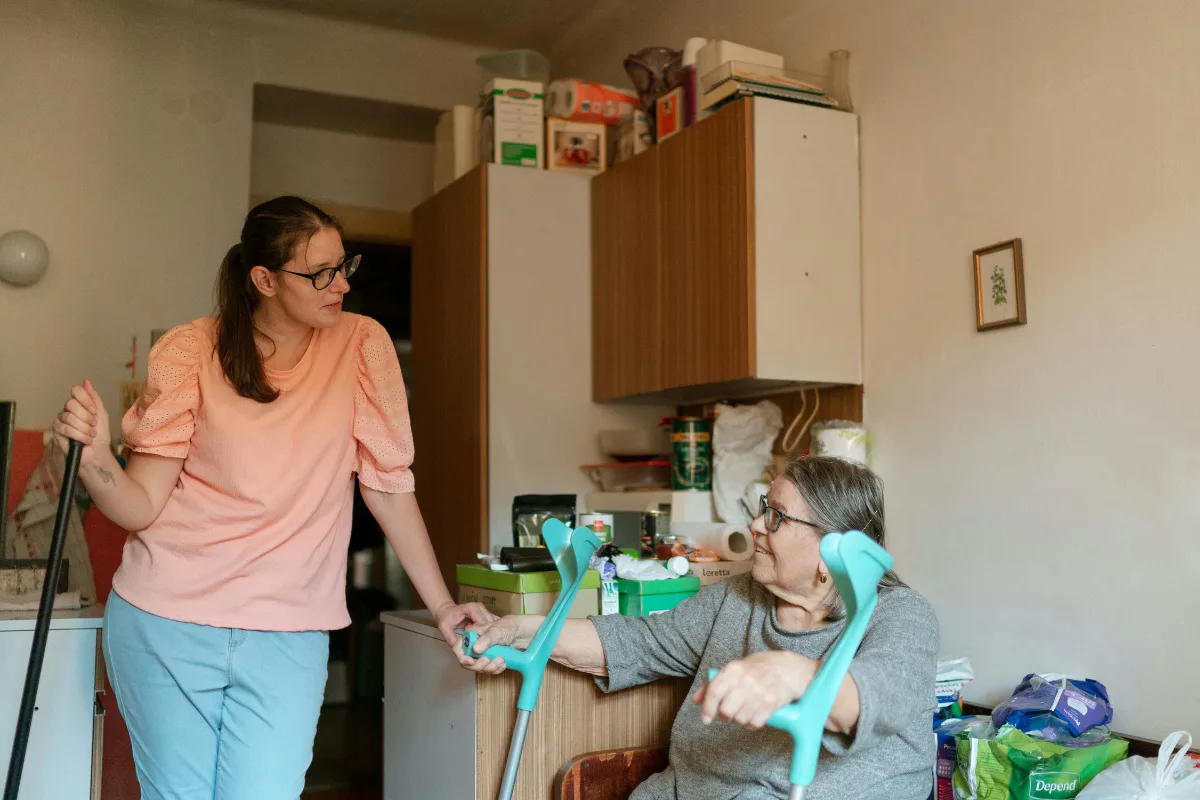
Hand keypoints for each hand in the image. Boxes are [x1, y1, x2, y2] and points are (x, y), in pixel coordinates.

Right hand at [51, 380, 110, 466]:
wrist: (97, 454)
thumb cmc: (100, 435)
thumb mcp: (102, 415)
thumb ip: (94, 398)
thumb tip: (86, 381)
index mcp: (79, 404)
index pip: (76, 391)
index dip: (85, 399)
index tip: (94, 411)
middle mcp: (68, 409)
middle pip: (71, 403)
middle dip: (86, 416)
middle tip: (94, 425)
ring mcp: (61, 420)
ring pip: (69, 417)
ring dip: (85, 428)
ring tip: (91, 435)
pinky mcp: (57, 431)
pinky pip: (66, 428)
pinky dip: (80, 435)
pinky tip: (86, 440)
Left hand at [432, 600, 494, 652]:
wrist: (446, 610)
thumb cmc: (445, 618)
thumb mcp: (445, 629)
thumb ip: (453, 640)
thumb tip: (462, 654)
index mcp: (471, 608)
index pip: (483, 623)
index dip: (481, 635)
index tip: (476, 644)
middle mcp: (480, 607)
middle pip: (490, 624)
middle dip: (486, 636)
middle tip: (481, 647)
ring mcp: (484, 610)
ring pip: (493, 624)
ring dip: (489, 635)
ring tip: (483, 644)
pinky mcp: (486, 614)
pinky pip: (492, 624)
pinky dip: (490, 633)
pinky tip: (486, 640)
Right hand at [455, 615, 530, 673]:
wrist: (526, 632)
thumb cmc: (510, 626)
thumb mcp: (497, 630)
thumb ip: (486, 639)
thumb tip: (475, 649)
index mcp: (473, 635)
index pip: (459, 647)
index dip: (461, 656)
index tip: (470, 661)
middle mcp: (477, 645)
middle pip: (468, 661)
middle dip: (477, 665)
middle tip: (488, 661)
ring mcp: (485, 654)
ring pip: (479, 668)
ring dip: (489, 667)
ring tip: (501, 660)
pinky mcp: (494, 660)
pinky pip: (490, 670)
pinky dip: (496, 669)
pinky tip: (504, 664)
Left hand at [694, 651, 816, 728]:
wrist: (788, 668)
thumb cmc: (758, 669)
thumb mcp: (734, 669)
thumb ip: (713, 684)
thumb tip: (696, 700)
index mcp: (733, 669)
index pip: (714, 691)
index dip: (707, 708)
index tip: (705, 719)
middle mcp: (745, 680)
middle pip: (726, 710)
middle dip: (725, 715)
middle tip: (730, 712)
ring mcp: (759, 692)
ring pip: (739, 719)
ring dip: (740, 719)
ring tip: (745, 711)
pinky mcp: (772, 703)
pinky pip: (755, 723)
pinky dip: (752, 723)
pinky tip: (754, 715)